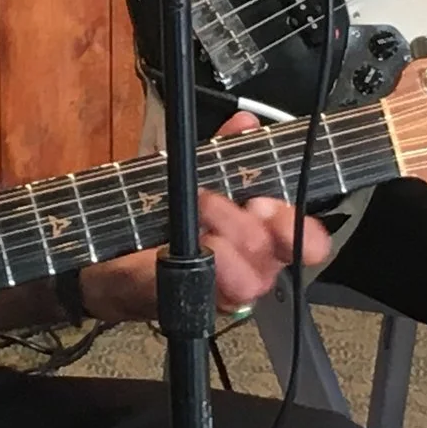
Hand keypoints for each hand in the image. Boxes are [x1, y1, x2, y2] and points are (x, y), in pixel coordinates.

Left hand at [77, 114, 333, 323]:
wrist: (118, 260)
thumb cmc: (166, 220)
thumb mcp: (196, 176)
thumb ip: (224, 150)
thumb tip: (244, 122)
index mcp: (264, 235)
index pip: (308, 240)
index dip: (298, 224)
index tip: (264, 202)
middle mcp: (257, 266)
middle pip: (279, 252)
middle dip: (248, 219)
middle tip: (215, 200)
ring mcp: (233, 291)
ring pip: (253, 278)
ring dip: (226, 238)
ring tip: (199, 219)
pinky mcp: (204, 305)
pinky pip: (219, 294)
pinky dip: (209, 265)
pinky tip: (190, 247)